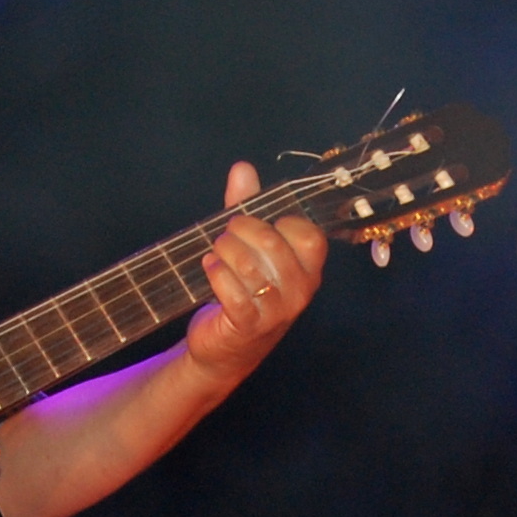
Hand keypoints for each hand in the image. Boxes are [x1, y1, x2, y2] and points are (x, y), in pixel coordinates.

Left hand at [186, 161, 326, 382]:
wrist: (223, 349)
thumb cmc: (241, 292)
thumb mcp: (248, 248)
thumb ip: (248, 207)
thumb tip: (242, 168)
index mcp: (308, 269)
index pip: (307, 234)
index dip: (276, 221)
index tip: (254, 223)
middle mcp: (299, 291)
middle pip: (272, 244)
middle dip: (240, 231)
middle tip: (224, 235)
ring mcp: (277, 312)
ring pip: (249, 266)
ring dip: (223, 251)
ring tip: (214, 252)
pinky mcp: (248, 327)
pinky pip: (233, 293)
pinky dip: (216, 275)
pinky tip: (209, 269)